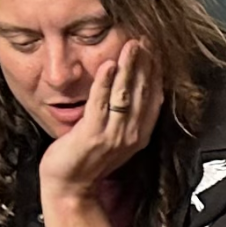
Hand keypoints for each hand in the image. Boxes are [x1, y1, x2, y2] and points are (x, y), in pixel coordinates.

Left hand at [39, 40, 162, 200]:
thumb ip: (127, 116)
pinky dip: (105, 83)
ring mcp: (112, 136)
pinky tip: (108, 65)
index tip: (154, 49)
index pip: (153, 96)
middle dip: (144, 63)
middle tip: (145, 38)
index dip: (155, 71)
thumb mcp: (115, 138)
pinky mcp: (92, 135)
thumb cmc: (88, 160)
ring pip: (125, 94)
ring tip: (132, 45)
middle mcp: (131, 134)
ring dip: (129, 67)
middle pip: (142, 92)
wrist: (70, 188)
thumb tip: (132, 88)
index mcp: (140, 134)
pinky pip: (100, 104)